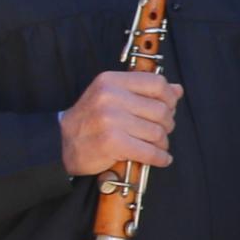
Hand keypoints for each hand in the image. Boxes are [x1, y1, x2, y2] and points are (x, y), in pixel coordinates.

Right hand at [58, 69, 181, 177]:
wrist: (62, 143)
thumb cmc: (91, 120)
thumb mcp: (112, 96)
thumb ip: (144, 91)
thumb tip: (178, 90)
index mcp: (111, 80)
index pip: (156, 83)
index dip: (169, 98)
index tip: (169, 108)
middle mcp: (110, 97)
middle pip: (161, 110)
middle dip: (167, 124)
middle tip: (161, 131)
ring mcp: (110, 120)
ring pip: (157, 132)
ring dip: (162, 143)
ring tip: (156, 145)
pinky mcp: (112, 143)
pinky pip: (149, 151)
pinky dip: (160, 158)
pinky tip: (161, 159)